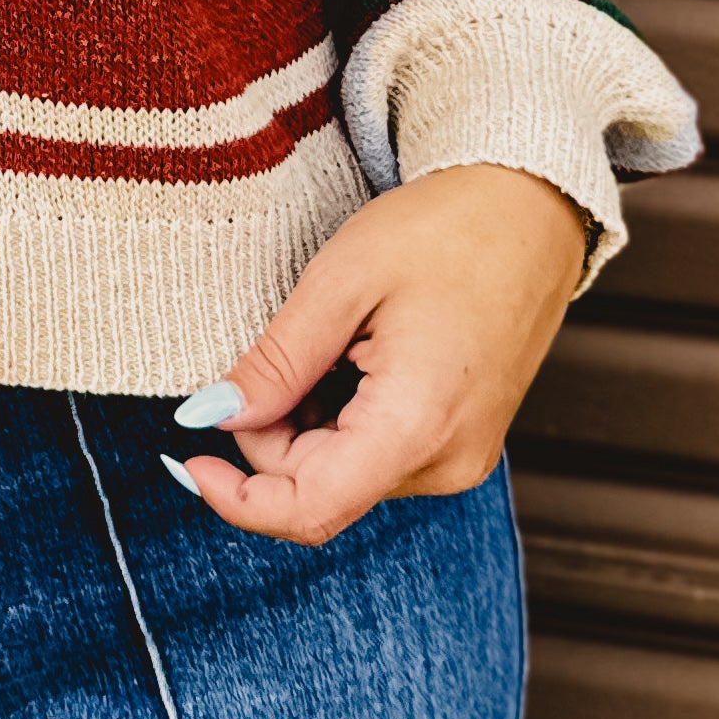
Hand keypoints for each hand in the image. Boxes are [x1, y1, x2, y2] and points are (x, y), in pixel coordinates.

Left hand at [165, 165, 587, 548]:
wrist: (533, 208)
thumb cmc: (446, 230)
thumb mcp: (341, 282)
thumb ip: (275, 363)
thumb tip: (211, 416)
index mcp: (418, 426)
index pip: (310, 510)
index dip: (235, 498)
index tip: (185, 456)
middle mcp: (448, 462)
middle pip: (319, 489)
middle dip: (269, 436)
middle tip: (271, 351)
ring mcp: (461, 457)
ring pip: (343, 474)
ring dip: (305, 424)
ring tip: (331, 339)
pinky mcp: (462, 442)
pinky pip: (377, 454)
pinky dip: (339, 419)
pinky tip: (354, 354)